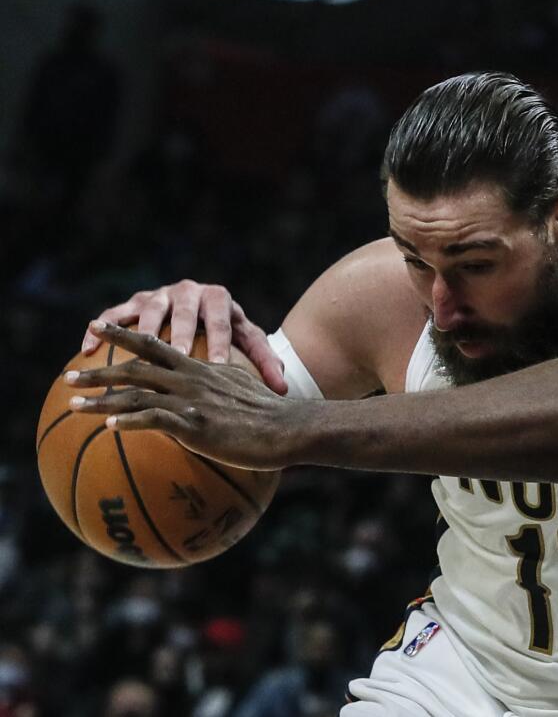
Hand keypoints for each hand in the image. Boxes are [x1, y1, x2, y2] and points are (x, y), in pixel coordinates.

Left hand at [67, 322, 300, 470]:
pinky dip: (128, 422)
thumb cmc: (270, 417)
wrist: (290, 427)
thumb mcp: (240, 395)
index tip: (97, 326)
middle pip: (135, 367)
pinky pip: (153, 419)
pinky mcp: (196, 423)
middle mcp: (192, 378)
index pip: (156, 345)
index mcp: (201, 369)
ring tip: (73, 407)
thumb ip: (216, 394)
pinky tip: (109, 429)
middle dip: (98, 371)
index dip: (124, 335)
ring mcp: (192, 400)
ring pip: (136, 393)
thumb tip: (199, 407)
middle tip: (68, 377)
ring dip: (100, 400)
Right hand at [81, 280, 287, 394]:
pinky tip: (87, 350)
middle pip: (181, 312)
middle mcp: (187, 291)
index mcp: (218, 298)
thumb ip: (265, 363)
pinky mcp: (134, 302)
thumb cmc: (229, 334)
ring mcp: (158, 294)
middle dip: (179, 335)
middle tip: (176, 358)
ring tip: (127, 355)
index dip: (218, 341)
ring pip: (146, 311)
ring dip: (137, 332)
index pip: (219, 320)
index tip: (217, 365)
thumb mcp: (247, 344)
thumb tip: (284, 388)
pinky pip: (114, 314)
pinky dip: (101, 330)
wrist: (203, 310)